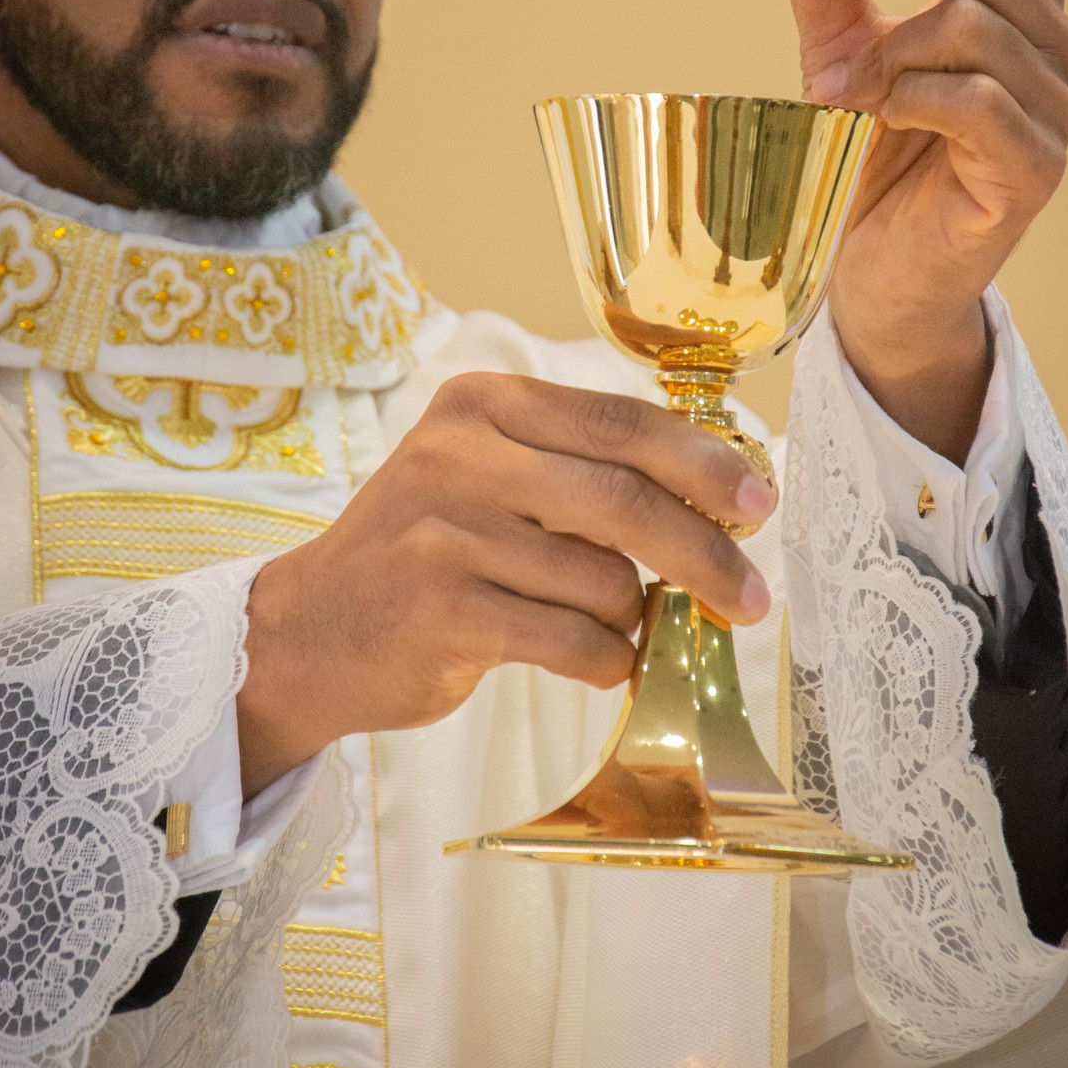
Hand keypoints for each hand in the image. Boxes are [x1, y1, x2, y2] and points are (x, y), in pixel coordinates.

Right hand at [236, 374, 775, 794]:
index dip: (702, 462)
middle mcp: (460, 455)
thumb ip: (576, 470)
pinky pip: (572, 640)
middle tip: (751, 598)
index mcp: (482, 404)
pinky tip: (595, 662)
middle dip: (704, 553)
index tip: (759, 500)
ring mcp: (446, 534)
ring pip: (602, 579)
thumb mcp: (484, 474)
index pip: (619, 422)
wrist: (308, 631)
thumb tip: (713, 492)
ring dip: (632, 618)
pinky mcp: (443, 611)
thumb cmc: (423, 550)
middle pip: (623, 499)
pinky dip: (605, 660)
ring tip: (612, 627)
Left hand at [770, 0, 1067, 461]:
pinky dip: (909, 95)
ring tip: (821, 82)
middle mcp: (1053, 42)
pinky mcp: (1038, 170)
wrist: (881, 277)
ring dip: (882, 42)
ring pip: (979, 23)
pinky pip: (980, 102)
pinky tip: (865, 114)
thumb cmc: (870, 163)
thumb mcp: (839, 54)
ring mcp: (1056, 108)